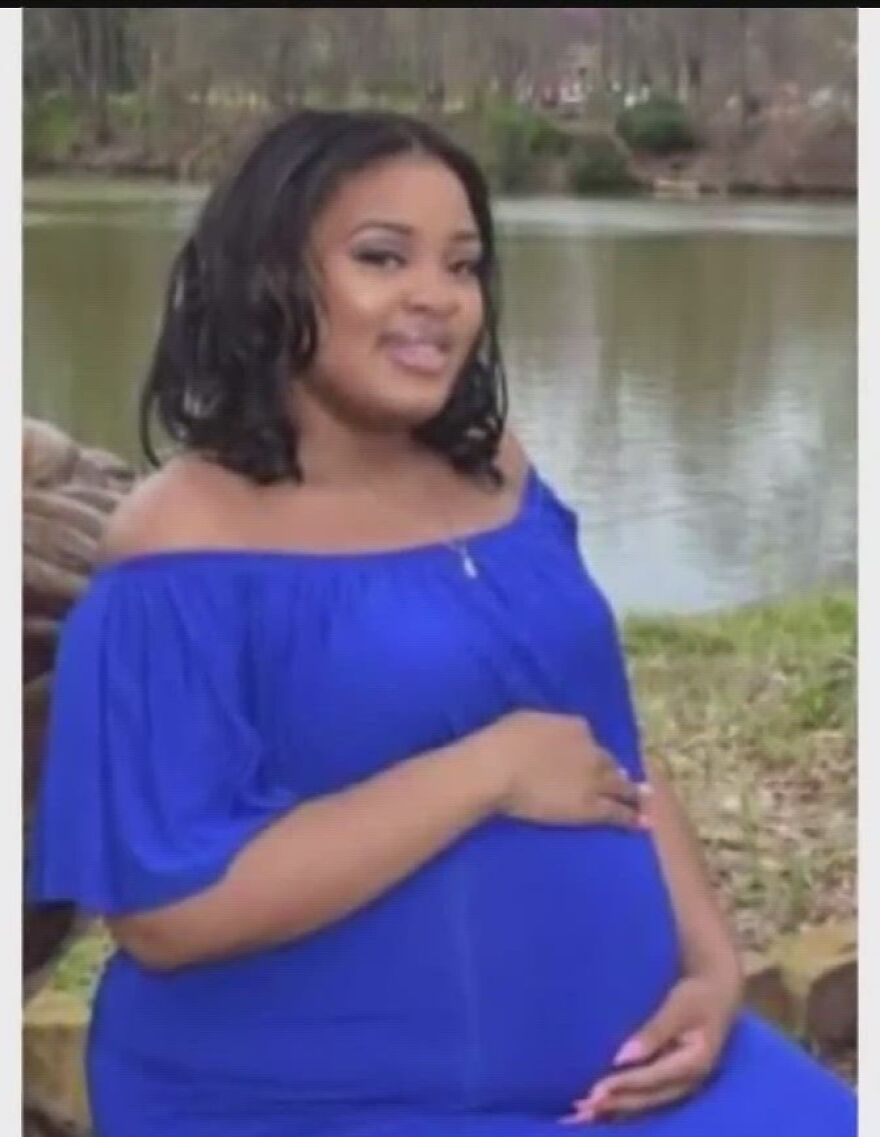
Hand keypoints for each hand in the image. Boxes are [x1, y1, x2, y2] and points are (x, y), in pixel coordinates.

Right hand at [475, 710, 650, 828]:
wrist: (499, 768)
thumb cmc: (502, 741)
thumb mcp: (526, 720)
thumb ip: (546, 727)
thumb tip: (548, 734)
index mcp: (576, 726)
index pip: (590, 738)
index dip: (590, 750)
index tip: (588, 758)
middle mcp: (593, 750)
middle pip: (610, 762)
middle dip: (615, 771)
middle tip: (622, 780)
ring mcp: (595, 780)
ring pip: (620, 786)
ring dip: (633, 794)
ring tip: (643, 801)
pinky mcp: (591, 807)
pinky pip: (617, 813)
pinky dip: (631, 818)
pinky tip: (643, 824)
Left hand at [560, 975, 736, 1124]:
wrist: (718, 996)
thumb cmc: (696, 996)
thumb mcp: (677, 1008)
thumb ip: (654, 1032)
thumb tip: (623, 1057)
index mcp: (694, 1065)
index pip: (652, 1080)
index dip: (623, 1085)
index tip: (594, 1090)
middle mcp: (688, 1084)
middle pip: (646, 1100)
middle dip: (613, 1105)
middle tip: (580, 1110)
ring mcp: (681, 1087)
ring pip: (644, 1105)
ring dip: (614, 1111)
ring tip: (580, 1115)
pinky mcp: (671, 1083)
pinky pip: (645, 1099)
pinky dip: (622, 1106)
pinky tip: (600, 1111)